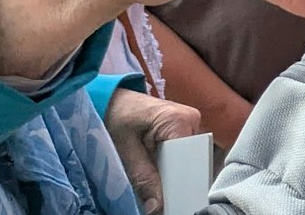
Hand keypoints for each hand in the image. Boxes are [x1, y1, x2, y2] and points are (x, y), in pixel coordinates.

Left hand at [105, 88, 201, 214]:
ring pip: (190, 159)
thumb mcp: (124, 151)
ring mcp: (192, 123)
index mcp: (179, 120)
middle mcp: (192, 120)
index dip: (178, 182)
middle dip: (176, 179)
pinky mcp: (187, 128)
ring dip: (173, 173)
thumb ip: (143, 178)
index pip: (188, 159)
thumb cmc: (115, 118)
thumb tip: (157, 208)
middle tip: (158, 196)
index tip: (166, 201)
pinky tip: (160, 171)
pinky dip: (173, 166)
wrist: (112, 100)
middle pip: (192, 160)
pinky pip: (185, 154)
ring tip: (157, 181)